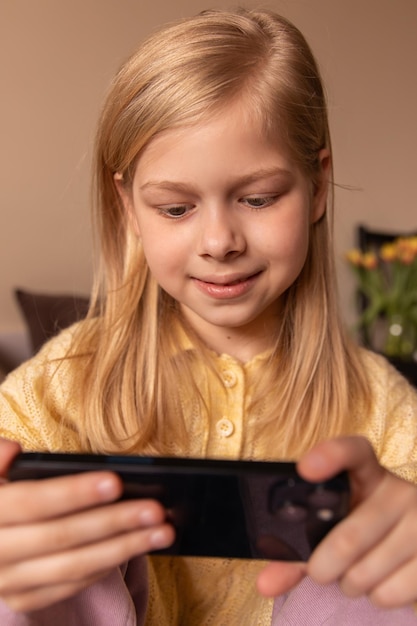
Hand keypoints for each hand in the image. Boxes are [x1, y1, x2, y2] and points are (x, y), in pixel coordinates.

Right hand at [0, 438, 174, 611]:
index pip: (32, 504)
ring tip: (162, 531)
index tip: (116, 482)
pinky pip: (70, 585)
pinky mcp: (25, 597)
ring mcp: (8, 581)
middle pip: (62, 538)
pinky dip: (105, 567)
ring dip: (123, 549)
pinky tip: (134, 547)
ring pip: (73, 567)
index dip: (74, 493)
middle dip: (113, 523)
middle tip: (155, 510)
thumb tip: (15, 452)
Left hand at [257, 436, 416, 608]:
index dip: (330, 455)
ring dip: (351, 584)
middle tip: (320, 570)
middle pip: (348, 536)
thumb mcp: (334, 530)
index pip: (354, 451)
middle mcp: (398, 492)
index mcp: (368, 474)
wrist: (415, 548)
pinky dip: (376, 597)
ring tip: (357, 571)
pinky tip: (382, 580)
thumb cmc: (365, 534)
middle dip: (323, 565)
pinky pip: (388, 592)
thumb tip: (264, 583)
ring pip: (365, 572)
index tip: (305, 469)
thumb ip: (298, 552)